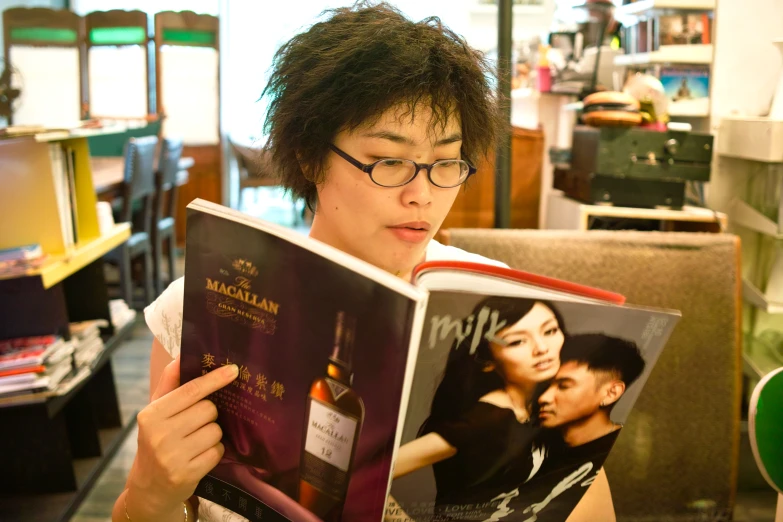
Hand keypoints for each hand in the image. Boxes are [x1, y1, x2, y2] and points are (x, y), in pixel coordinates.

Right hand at [126, 357, 238, 517]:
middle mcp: (160, 435)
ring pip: (215, 431)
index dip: (214, 379)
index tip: (233, 370)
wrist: (149, 487)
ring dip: (212, 435)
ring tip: (196, 442)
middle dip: (209, 415)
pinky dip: (213, 452)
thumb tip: (181, 355)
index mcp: (151, 415)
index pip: (191, 390)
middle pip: (208, 410)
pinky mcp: (186, 474)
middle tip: (197, 423)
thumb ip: (169, 383)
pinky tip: (199, 456)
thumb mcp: (156, 413)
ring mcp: (172, 456)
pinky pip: (217, 452)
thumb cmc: (156, 441)